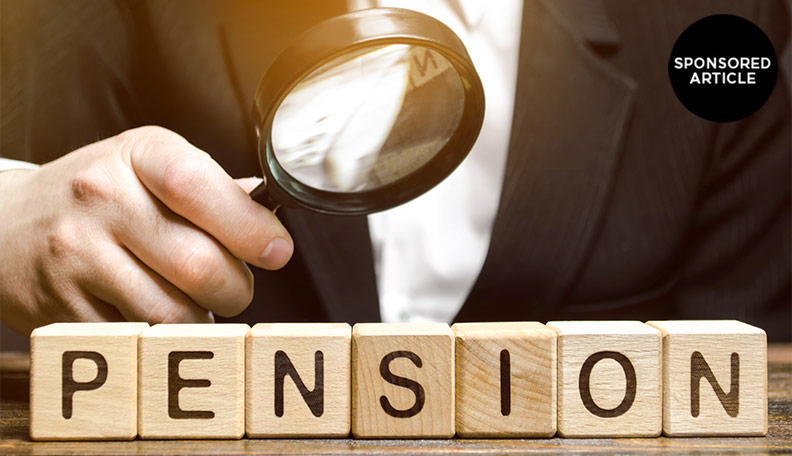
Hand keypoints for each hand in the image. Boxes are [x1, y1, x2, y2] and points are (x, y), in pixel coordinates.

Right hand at [0, 126, 293, 333]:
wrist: (7, 224)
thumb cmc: (99, 195)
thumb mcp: (148, 168)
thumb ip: (210, 189)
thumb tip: (268, 215)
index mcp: (137, 154)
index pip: (199, 186)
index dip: (249, 226)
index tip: (278, 251)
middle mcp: (102, 198)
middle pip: (198, 263)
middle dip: (236, 287)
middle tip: (234, 285)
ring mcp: (76, 254)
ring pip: (172, 312)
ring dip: (201, 319)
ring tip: (193, 301)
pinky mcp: (62, 307)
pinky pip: (137, 338)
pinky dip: (160, 338)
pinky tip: (153, 314)